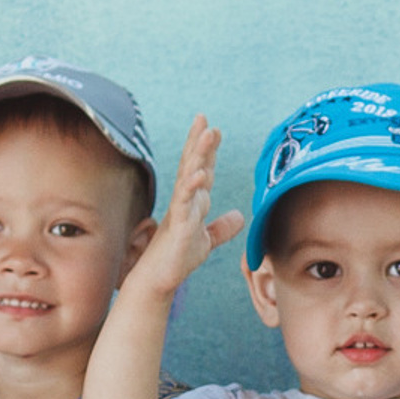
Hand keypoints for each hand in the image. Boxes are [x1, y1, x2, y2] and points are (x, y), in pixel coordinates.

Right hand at [134, 117, 242, 298]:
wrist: (160, 280)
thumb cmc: (178, 258)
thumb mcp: (207, 240)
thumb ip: (222, 227)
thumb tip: (240, 216)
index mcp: (193, 202)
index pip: (202, 170)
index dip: (208, 150)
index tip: (214, 129)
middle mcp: (185, 201)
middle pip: (193, 165)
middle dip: (199, 142)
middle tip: (204, 119)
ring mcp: (180, 211)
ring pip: (189, 176)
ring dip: (199, 154)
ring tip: (207, 132)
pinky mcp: (177, 225)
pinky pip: (185, 202)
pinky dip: (192, 186)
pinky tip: (200, 172)